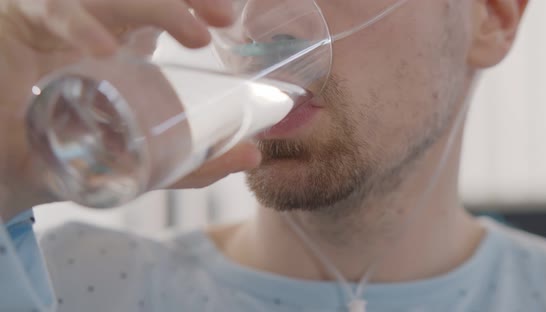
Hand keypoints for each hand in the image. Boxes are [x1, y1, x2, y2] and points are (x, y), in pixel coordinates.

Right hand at [0, 0, 260, 219]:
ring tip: (191, 36)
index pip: (163, 4)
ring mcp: (56, 17)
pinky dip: (74, 22)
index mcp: (124, 39)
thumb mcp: (140, 158)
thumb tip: (254, 156)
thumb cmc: (76, 156)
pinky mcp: (18, 22)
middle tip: (220, 19)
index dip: (194, 0)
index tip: (227, 17)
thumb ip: (192, 159)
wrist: (9, 171)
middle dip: (181, 0)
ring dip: (151, 7)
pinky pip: (48, 9)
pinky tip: (102, 49)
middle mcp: (93, 21)